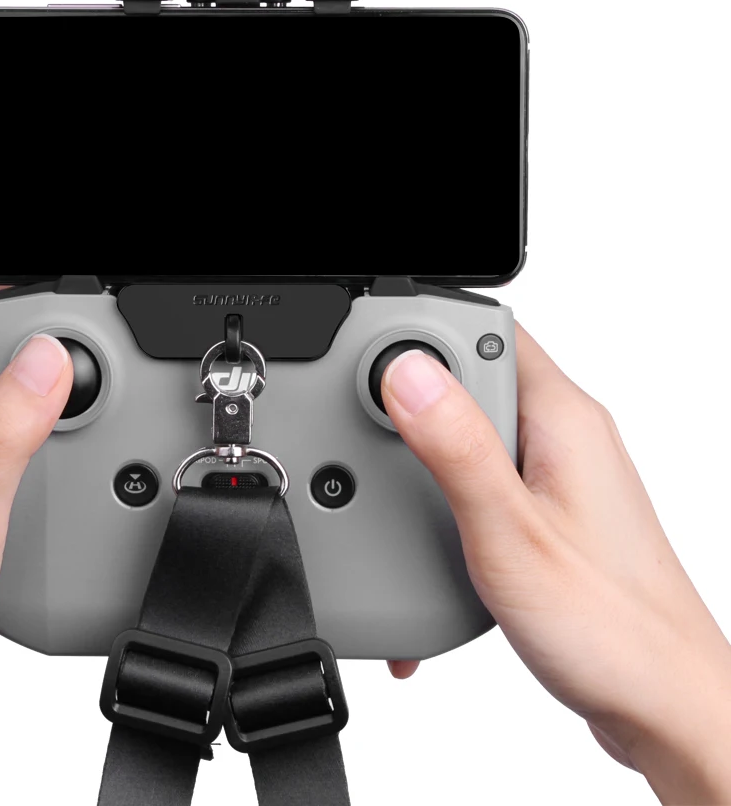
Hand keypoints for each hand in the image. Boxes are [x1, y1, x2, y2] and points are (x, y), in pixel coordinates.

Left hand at [0, 278, 72, 804]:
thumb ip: (4, 433)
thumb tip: (49, 356)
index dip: (14, 281)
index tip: (74, 296)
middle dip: (48, 333)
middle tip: (96, 365)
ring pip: (0, 384)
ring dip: (50, 387)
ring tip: (89, 417)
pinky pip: (2, 432)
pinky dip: (41, 432)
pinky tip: (64, 466)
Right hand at [381, 326, 730, 803]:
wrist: (661, 705)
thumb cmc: (610, 629)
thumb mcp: (510, 533)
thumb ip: (456, 448)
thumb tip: (407, 373)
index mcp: (563, 418)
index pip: (486, 329)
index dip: (423, 336)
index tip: (373, 368)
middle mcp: (565, 434)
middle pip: (472, 373)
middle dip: (412, 400)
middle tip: (377, 439)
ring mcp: (557, 470)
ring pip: (472, 426)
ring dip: (425, 452)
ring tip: (399, 492)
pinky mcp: (546, 506)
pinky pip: (483, 472)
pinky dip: (446, 494)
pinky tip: (431, 535)